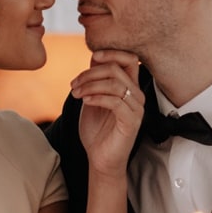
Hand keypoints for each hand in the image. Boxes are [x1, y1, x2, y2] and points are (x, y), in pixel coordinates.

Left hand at [71, 49, 142, 179]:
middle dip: (91, 72)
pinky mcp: (131, 122)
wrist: (100, 159)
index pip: (129, 59)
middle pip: (118, 68)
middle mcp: (137, 95)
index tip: (91, 59)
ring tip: (75, 94)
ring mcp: (136, 109)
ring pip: (114, 84)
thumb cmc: (97, 130)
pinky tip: (84, 102)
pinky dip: (96, 98)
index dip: (111, 53)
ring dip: (89, 85)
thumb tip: (95, 55)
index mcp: (130, 87)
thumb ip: (96, 79)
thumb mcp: (93, 98)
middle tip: (74, 84)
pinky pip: (115, 102)